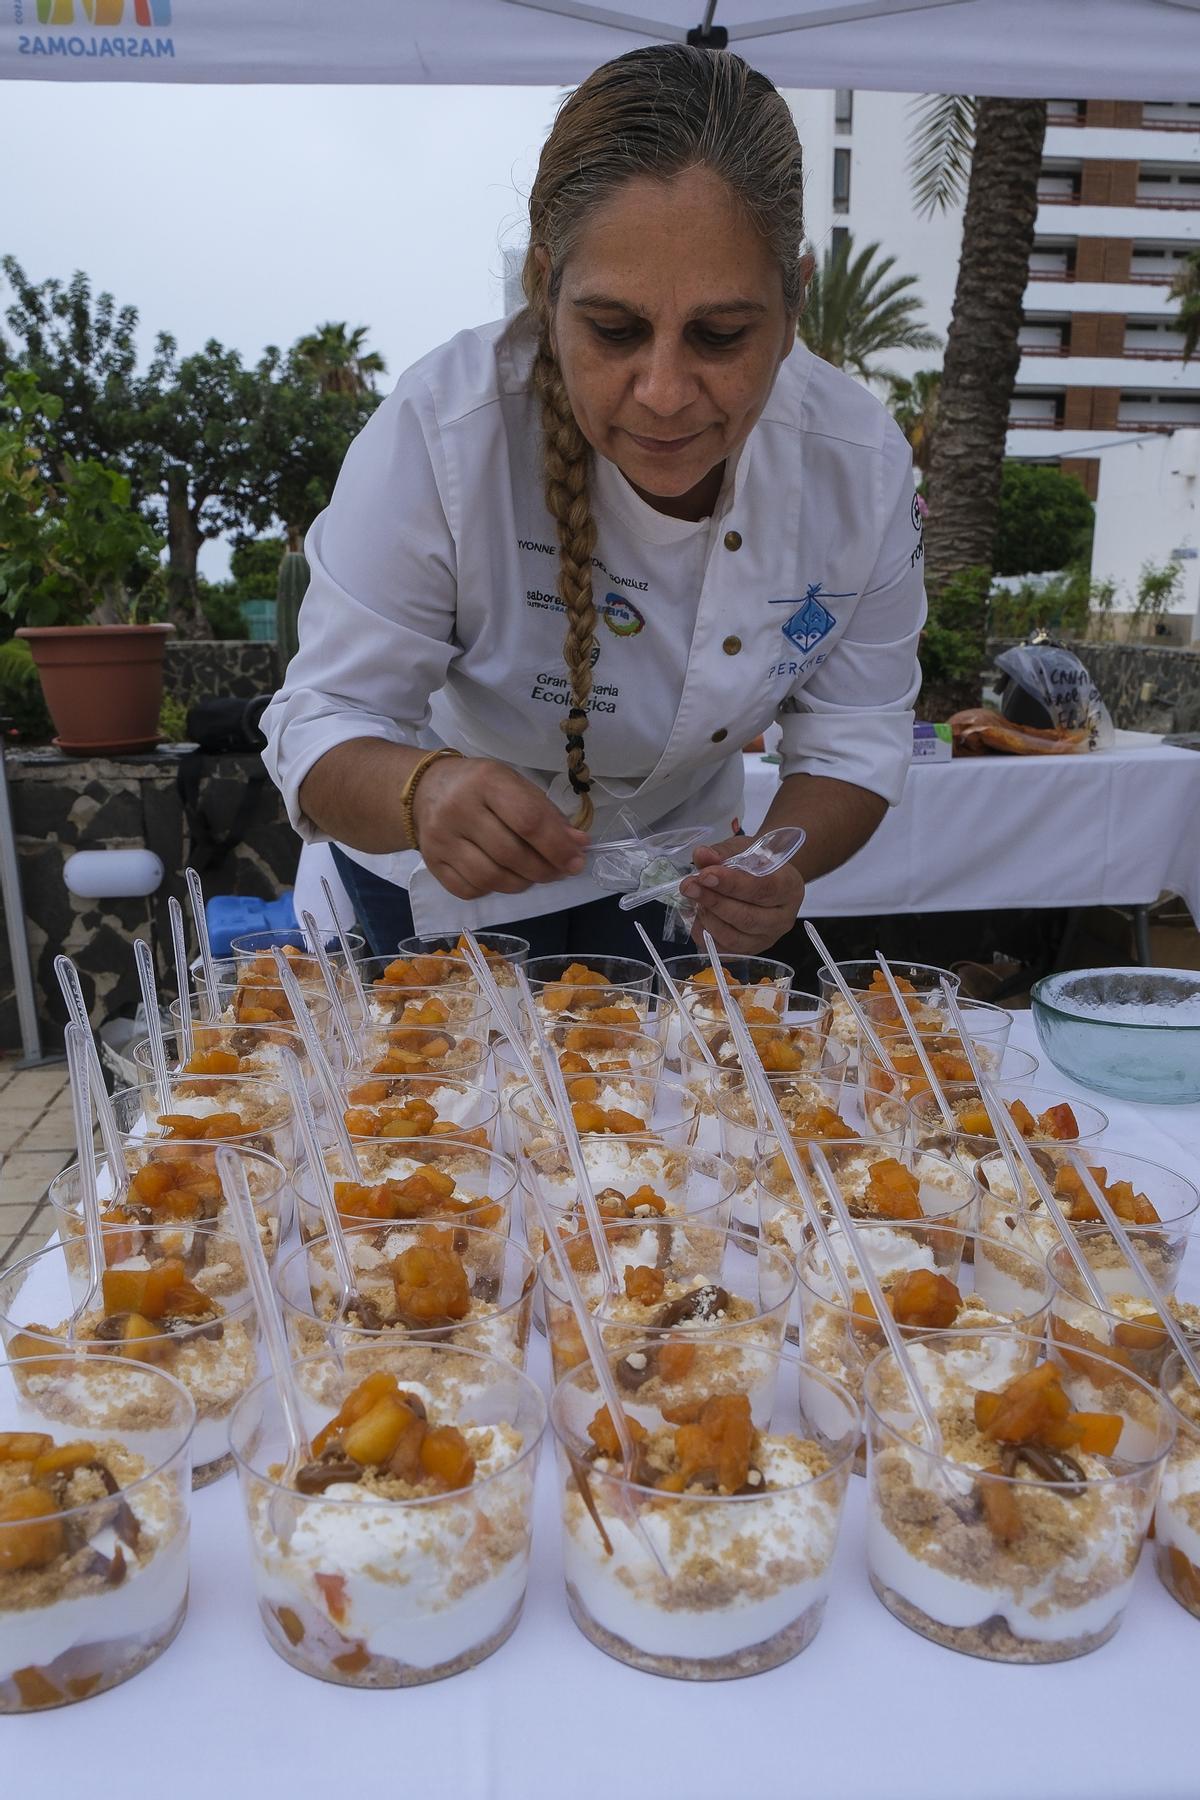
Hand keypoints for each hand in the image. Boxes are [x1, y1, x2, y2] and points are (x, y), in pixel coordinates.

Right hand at [410, 757, 589, 900]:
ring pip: (491, 878)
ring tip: (533, 875)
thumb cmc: (480, 787)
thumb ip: (547, 815)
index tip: (576, 861)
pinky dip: (493, 890)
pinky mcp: (431, 863)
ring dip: (521, 883)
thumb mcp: (515, 786)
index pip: (528, 821)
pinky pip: (470, 890)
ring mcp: (440, 839)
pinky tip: (502, 877)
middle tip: (559, 872)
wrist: (426, 789)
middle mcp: (459, 809)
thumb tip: (578, 846)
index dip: (558, 847)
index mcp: (486, 782)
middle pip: (511, 854)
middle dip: (544, 870)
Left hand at [679, 836, 804, 954]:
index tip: (705, 875)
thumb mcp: (742, 849)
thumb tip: (701, 854)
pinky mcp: (750, 951)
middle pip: (747, 917)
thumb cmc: (756, 863)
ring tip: (693, 898)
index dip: (731, 883)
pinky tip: (698, 915)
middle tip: (689, 886)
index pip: (762, 889)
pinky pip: (724, 950)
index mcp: (789, 887)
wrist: (766, 881)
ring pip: (734, 938)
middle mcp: (783, 918)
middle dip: (713, 901)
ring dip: (707, 918)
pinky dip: (705, 934)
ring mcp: (767, 938)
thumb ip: (722, 853)